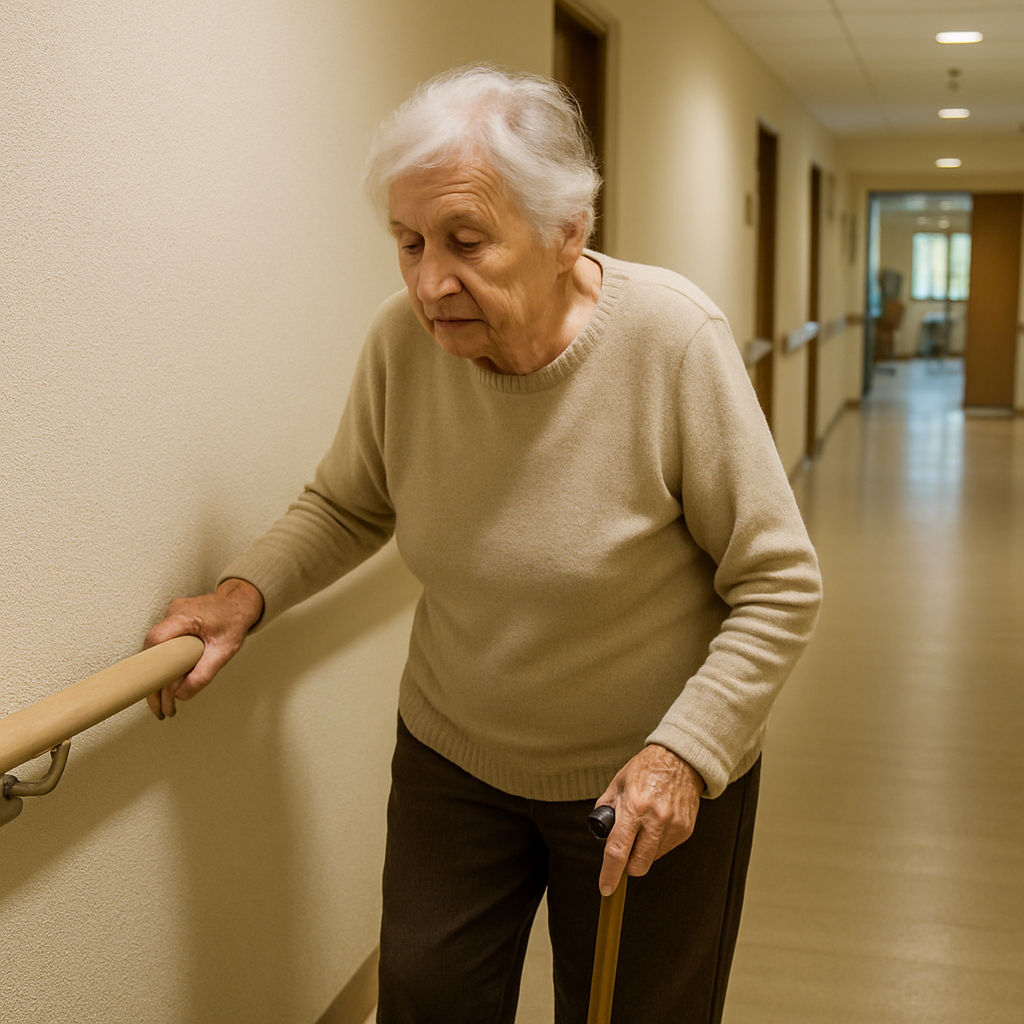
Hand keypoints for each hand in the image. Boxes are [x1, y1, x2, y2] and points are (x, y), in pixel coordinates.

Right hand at [144, 578, 263, 719]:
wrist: (240, 602)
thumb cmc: (234, 621)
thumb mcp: (224, 651)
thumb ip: (203, 674)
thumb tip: (180, 695)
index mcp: (185, 616)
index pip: (156, 639)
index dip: (150, 664)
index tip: (150, 688)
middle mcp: (174, 612)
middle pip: (152, 648)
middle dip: (152, 679)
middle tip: (158, 706)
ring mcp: (171, 614)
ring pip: (155, 647)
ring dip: (158, 672)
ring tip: (163, 701)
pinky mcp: (173, 620)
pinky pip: (163, 643)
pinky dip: (165, 661)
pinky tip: (169, 681)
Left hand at [594, 745, 704, 895]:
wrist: (680, 760)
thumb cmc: (645, 769)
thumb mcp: (617, 783)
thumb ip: (606, 808)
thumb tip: (600, 832)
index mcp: (634, 806)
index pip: (618, 850)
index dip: (610, 873)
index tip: (606, 887)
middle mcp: (656, 819)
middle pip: (638, 865)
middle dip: (627, 865)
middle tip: (624, 849)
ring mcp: (674, 826)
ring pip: (652, 859)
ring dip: (643, 852)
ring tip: (644, 825)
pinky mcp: (686, 830)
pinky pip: (666, 849)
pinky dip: (657, 843)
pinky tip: (657, 823)